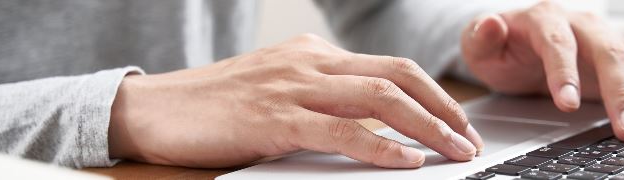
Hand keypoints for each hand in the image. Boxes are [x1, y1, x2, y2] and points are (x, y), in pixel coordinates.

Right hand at [107, 34, 482, 167]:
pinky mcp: (274, 118)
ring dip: (427, 128)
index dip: (433, 95)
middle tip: (469, 139)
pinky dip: (381, 147)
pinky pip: (342, 131)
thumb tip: (372, 124)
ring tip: (454, 153)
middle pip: (397, 78)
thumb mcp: (279, 90)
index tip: (457, 122)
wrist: (155, 110)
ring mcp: (293, 87)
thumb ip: (323, 98)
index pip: (390, 68)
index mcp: (314, 54)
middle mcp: (310, 63)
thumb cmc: (216, 106)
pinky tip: (406, 162)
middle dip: (443, 109)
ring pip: (379, 100)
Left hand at [460, 0, 623, 140]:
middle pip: (611, 53)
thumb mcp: (480, 45)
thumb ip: (481, 37)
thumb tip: (490, 24)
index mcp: (547, 19)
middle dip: (621, 93)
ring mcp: (610, 42)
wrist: (518, 43)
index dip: (565, 72)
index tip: (567, 104)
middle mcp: (586, 26)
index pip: (560, 43)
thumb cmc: (501, 47)